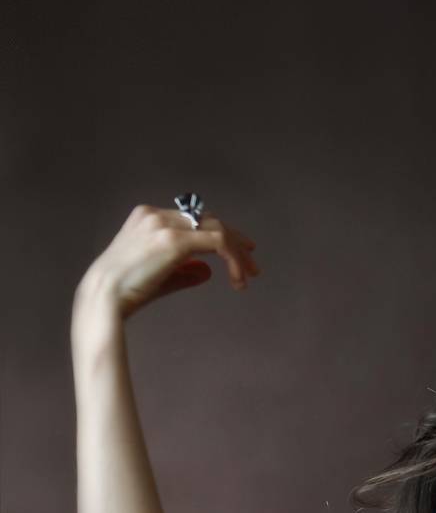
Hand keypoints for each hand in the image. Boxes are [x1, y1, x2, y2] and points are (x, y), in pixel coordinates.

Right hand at [75, 204, 260, 322]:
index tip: (239, 253)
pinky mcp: (174, 239)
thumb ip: (183, 271)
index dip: (220, 235)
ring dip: (237, 253)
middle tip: (252, 266)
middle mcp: (157, 215)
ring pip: (217, 229)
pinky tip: (237, 279)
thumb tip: (206, 271)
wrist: (104, 297)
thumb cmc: (125, 292)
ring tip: (249, 275)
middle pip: (209, 220)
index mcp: (148, 217)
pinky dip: (233, 259)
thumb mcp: (159, 277)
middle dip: (235, 242)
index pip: (194, 220)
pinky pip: (218, 242)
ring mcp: (165, 225)